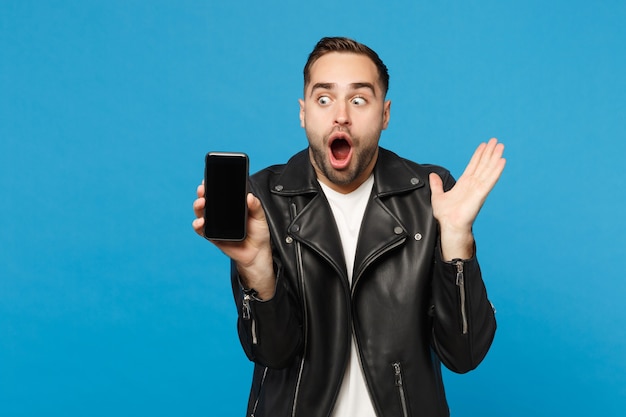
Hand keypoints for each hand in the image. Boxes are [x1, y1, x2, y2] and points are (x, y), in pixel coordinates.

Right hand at [192, 182, 275, 298]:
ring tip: (201, 203)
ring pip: (201, 212)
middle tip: (202, 189)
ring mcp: (215, 224)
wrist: (257, 252)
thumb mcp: (260, 217)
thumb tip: (249, 196)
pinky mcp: (212, 236)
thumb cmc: (258, 233)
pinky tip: (200, 222)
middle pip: (207, 200)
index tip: (208, 179)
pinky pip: (201, 230)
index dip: (212, 185)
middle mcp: (220, 213)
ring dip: (198, 207)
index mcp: (231, 205)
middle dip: (202, 193)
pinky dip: (198, 225)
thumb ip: (255, 206)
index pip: (219, 192)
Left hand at [429, 138, 505, 259]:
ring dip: (495, 157)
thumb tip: (432, 175)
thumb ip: (437, 185)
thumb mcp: (438, 196)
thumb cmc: (446, 215)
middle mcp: (473, 184)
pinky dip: (496, 171)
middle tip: (496, 140)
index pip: (473, 165)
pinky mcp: (480, 194)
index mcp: (464, 184)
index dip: (478, 155)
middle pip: (483, 164)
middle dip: (489, 152)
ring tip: (500, 146)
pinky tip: (502, 161)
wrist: (449, 226)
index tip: (483, 145)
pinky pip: (490, 180)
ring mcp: (478, 188)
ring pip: (488, 169)